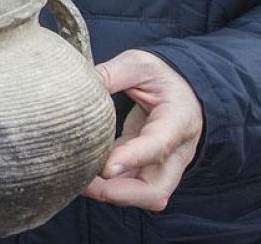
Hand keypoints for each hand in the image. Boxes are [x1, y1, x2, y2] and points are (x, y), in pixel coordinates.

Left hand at [83, 49, 203, 210]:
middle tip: (83, 182)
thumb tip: (79, 85)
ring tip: (76, 178)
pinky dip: (106, 186)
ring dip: (109, 193)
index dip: (133, 159)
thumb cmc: (162, 76)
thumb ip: (111, 74)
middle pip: (156, 190)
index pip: (159, 145)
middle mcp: (176, 151)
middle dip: (118, 193)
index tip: (106, 168)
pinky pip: (129, 187)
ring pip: (142, 195)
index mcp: (178, 120)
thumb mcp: (139, 64)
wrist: (184, 89)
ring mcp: (163, 165)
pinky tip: (82, 172)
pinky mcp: (147, 169)